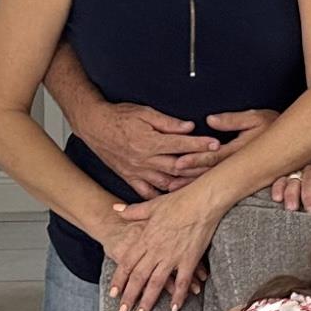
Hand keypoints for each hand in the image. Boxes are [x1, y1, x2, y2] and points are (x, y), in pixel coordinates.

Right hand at [80, 101, 219, 198]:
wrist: (93, 125)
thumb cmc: (119, 116)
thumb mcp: (144, 112)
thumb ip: (167, 122)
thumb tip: (189, 127)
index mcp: (149, 141)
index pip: (180, 144)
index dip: (200, 145)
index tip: (216, 145)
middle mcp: (144, 159)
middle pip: (177, 167)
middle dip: (199, 167)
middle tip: (217, 166)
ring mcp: (137, 171)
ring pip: (167, 182)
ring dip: (185, 184)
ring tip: (202, 184)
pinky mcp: (130, 177)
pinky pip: (147, 192)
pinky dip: (161, 197)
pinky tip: (174, 198)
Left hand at [103, 188, 221, 310]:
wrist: (203, 201)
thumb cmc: (179, 200)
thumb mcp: (152, 205)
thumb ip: (132, 211)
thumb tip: (115, 209)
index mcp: (146, 238)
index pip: (128, 263)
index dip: (120, 279)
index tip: (114, 293)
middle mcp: (157, 250)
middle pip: (139, 277)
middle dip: (129, 296)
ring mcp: (173, 256)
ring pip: (156, 283)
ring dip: (148, 300)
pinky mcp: (190, 259)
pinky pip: (182, 282)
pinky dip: (178, 296)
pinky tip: (174, 308)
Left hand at [165, 110, 279, 179]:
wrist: (292, 142)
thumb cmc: (273, 127)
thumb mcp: (257, 118)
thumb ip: (233, 120)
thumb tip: (210, 120)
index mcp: (239, 150)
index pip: (213, 157)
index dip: (195, 159)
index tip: (179, 162)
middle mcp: (237, 164)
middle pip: (208, 172)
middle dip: (188, 176)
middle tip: (168, 180)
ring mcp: (238, 171)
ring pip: (211, 179)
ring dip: (192, 183)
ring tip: (172, 187)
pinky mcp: (239, 174)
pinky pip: (218, 181)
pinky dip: (201, 184)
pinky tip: (187, 187)